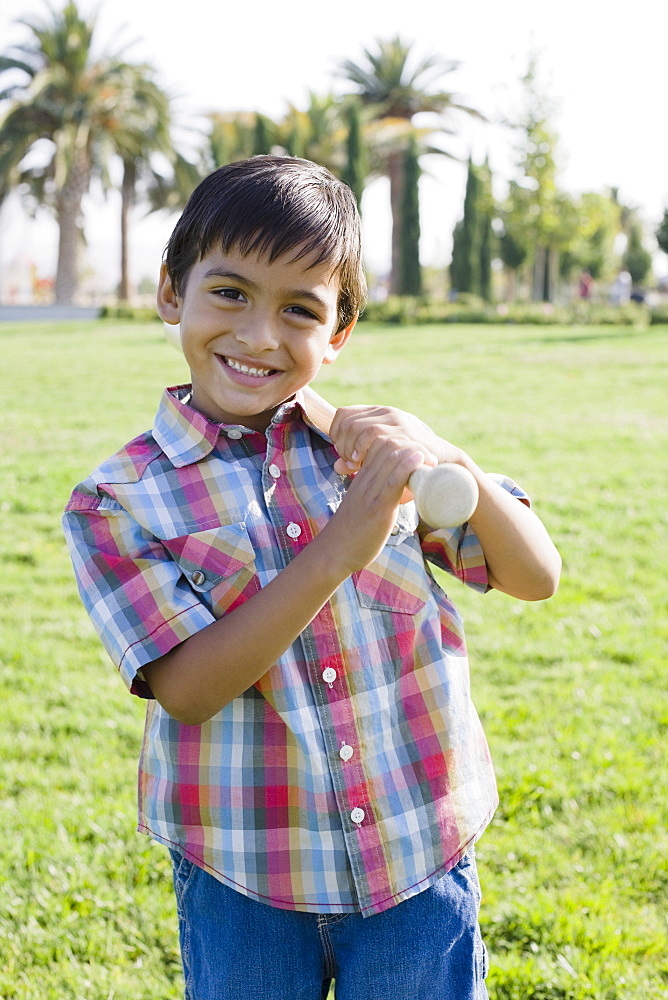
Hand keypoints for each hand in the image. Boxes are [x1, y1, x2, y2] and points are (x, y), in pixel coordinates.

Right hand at [321, 434, 425, 573]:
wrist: (334, 552)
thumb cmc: (350, 531)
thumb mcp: (361, 504)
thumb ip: (375, 493)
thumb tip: (398, 490)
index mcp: (361, 477)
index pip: (378, 443)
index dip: (401, 440)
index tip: (420, 450)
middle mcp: (364, 480)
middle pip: (386, 444)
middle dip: (411, 443)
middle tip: (432, 455)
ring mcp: (370, 493)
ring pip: (390, 457)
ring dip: (414, 452)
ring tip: (433, 458)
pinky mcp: (377, 508)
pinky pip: (392, 481)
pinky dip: (407, 466)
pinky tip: (420, 460)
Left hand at [329, 404, 448, 476]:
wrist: (443, 463)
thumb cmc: (408, 463)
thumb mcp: (379, 460)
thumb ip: (358, 460)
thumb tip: (337, 467)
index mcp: (378, 414)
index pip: (343, 415)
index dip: (335, 433)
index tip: (342, 453)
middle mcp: (387, 412)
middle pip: (348, 422)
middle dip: (342, 444)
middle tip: (349, 462)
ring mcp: (397, 421)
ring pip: (359, 427)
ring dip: (351, 447)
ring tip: (355, 464)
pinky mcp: (404, 432)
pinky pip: (375, 434)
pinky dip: (362, 448)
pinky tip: (362, 462)